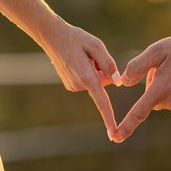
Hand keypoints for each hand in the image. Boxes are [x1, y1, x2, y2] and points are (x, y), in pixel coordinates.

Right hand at [41, 19, 121, 140]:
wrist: (52, 36)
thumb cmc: (76, 38)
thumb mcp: (96, 45)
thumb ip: (109, 64)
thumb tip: (118, 82)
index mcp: (87, 77)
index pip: (102, 102)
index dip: (110, 118)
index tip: (114, 134)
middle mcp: (79, 85)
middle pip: (104, 82)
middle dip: (104, 70)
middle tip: (91, 55)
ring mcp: (73, 86)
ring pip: (96, 81)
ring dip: (95, 69)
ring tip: (82, 56)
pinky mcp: (71, 84)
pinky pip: (88, 80)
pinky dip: (88, 71)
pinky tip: (78, 60)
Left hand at [113, 31, 170, 142]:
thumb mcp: (156, 50)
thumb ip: (136, 67)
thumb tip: (123, 82)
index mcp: (159, 90)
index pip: (138, 113)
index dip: (125, 126)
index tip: (115, 138)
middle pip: (152, 100)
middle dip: (154, 86)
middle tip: (165, 68)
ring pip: (165, 101)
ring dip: (166, 89)